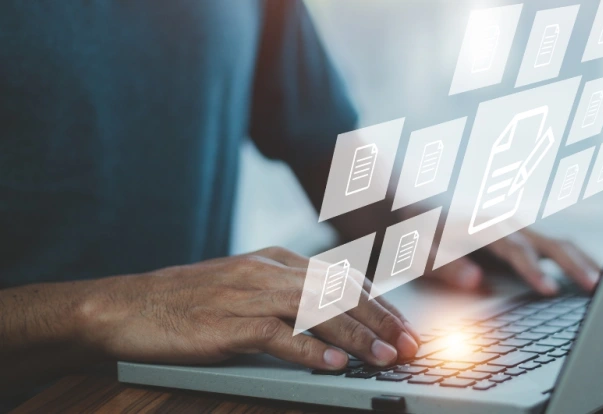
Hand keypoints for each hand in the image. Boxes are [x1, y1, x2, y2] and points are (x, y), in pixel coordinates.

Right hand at [75, 247, 418, 369]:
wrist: (124, 305)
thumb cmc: (187, 302)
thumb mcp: (246, 287)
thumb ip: (288, 296)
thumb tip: (335, 318)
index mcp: (277, 260)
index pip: (343, 278)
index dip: (381, 304)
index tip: (406, 326)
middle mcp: (269, 272)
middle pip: (340, 293)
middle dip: (383, 319)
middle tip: (412, 345)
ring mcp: (248, 295)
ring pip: (318, 311)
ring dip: (359, 335)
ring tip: (387, 356)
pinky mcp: (227, 323)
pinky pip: (278, 336)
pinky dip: (310, 351)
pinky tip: (336, 364)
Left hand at [427, 229, 600, 295]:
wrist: (411, 207)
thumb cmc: (415, 233)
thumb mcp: (420, 252)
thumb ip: (446, 266)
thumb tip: (475, 281)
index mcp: (483, 227)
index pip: (516, 250)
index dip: (534, 271)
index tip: (550, 292)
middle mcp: (507, 224)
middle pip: (549, 242)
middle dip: (575, 265)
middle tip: (596, 287)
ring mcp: (518, 229)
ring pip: (560, 242)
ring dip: (584, 261)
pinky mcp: (522, 237)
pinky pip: (556, 247)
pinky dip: (578, 259)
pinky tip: (593, 274)